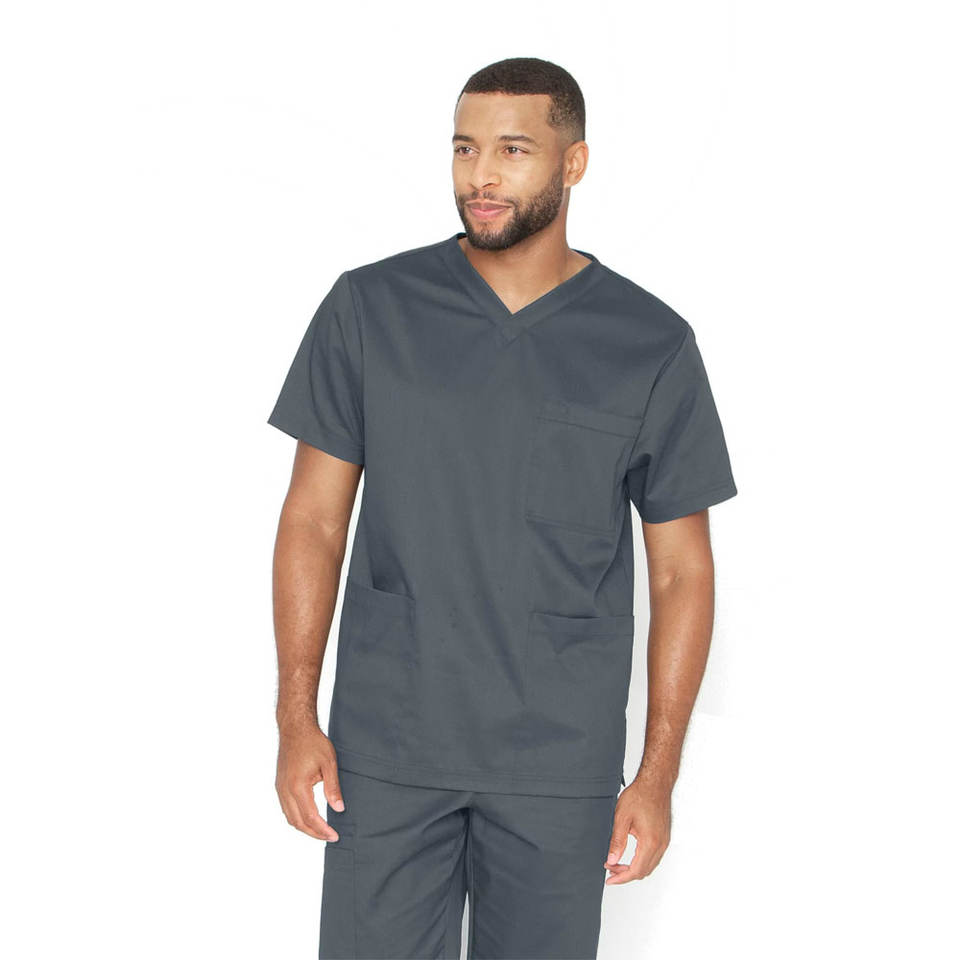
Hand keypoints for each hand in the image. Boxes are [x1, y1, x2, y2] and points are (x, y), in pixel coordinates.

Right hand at [276, 724, 343, 840]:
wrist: (295, 728)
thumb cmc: (313, 742)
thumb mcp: (329, 763)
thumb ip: (333, 788)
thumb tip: (339, 809)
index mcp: (298, 786)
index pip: (310, 817)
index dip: (322, 830)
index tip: (334, 836)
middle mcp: (285, 790)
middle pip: (298, 822)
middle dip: (314, 833)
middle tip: (330, 837)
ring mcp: (280, 788)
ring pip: (289, 817)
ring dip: (304, 827)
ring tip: (320, 831)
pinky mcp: (279, 784)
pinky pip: (286, 808)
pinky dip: (296, 818)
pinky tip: (308, 817)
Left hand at [604, 775, 671, 883]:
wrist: (655, 783)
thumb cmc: (640, 796)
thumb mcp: (621, 818)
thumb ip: (616, 841)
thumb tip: (611, 860)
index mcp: (650, 842)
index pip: (635, 870)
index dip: (621, 878)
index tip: (610, 879)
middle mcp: (660, 845)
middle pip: (643, 871)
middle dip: (625, 874)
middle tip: (610, 870)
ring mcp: (664, 841)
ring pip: (649, 865)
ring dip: (633, 868)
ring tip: (617, 863)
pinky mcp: (664, 837)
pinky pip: (654, 857)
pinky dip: (641, 861)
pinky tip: (630, 855)